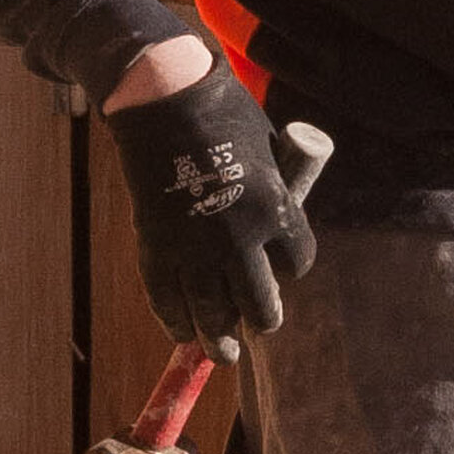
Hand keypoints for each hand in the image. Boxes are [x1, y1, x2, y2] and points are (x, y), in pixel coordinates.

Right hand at [104, 49, 318, 350]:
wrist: (165, 100)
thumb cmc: (226, 118)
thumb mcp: (270, 152)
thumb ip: (276, 194)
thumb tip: (276, 232)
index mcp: (276, 209)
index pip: (296, 262)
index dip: (290, 267)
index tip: (283, 266)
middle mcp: (239, 237)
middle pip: (260, 301)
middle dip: (263, 317)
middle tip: (260, 324)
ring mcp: (195, 246)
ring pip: (213, 312)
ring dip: (219, 338)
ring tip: (224, 353)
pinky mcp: (157, 246)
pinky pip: (167, 297)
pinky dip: (175, 319)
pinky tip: (183, 332)